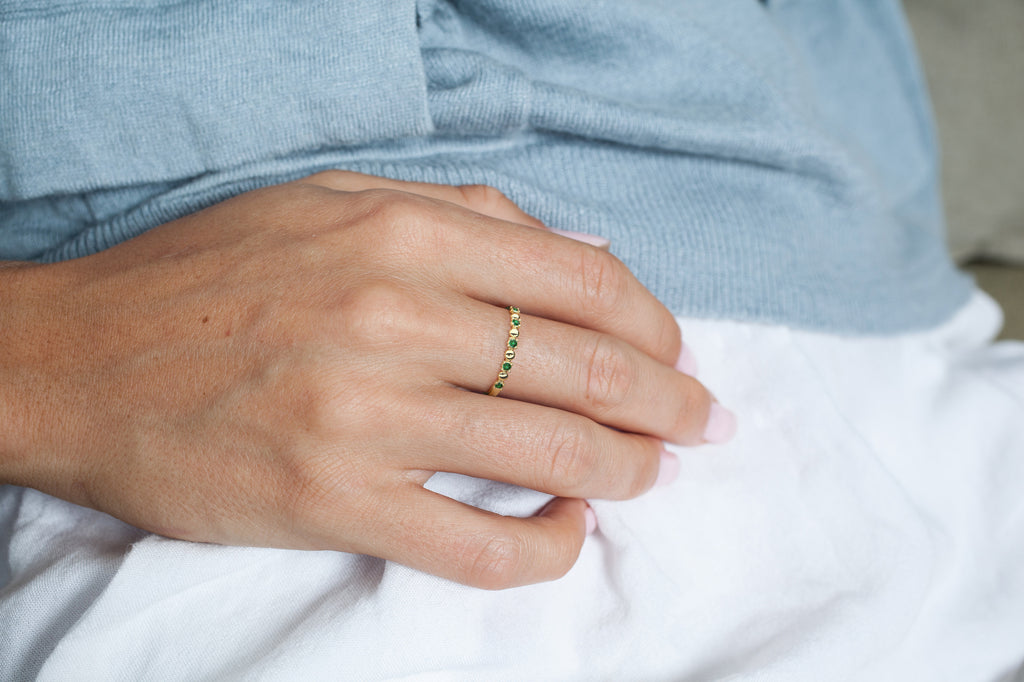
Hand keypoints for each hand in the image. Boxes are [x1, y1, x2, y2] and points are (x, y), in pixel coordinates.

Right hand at [0, 171, 725, 587]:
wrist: (76, 360)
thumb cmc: (208, 276)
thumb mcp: (332, 202)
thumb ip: (465, 218)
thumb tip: (585, 259)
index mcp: (400, 233)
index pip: (584, 281)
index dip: (656, 325)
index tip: (679, 355)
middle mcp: (392, 316)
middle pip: (587, 366)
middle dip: (670, 401)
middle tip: (703, 423)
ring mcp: (366, 415)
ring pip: (552, 452)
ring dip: (629, 468)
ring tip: (652, 472)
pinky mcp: (335, 502)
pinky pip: (478, 542)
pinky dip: (547, 546)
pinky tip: (568, 532)